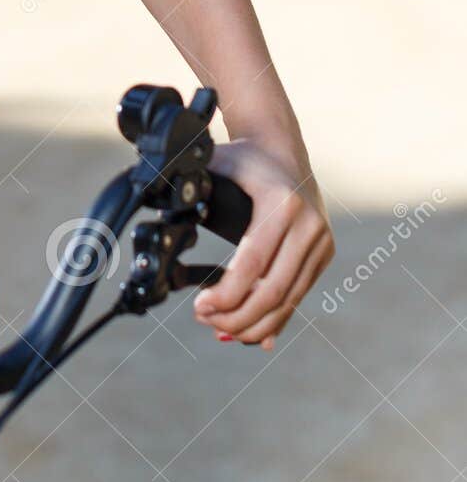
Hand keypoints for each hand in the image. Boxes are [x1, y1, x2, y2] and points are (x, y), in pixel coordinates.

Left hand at [193, 138, 334, 350]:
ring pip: (289, 300)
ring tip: (222, 329)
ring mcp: (320, 241)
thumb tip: (158, 206)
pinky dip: (274, 318)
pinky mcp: (323, 252)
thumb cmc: (243, 158)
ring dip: (254, 324)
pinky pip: (298, 295)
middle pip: (273, 291)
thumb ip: (191, 189)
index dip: (226, 295)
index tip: (200, 306)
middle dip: (237, 316)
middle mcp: (308, 224)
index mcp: (281, 203)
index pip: (253, 264)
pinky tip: (251, 333)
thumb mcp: (216, 165)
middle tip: (207, 320)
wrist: (282, 148)